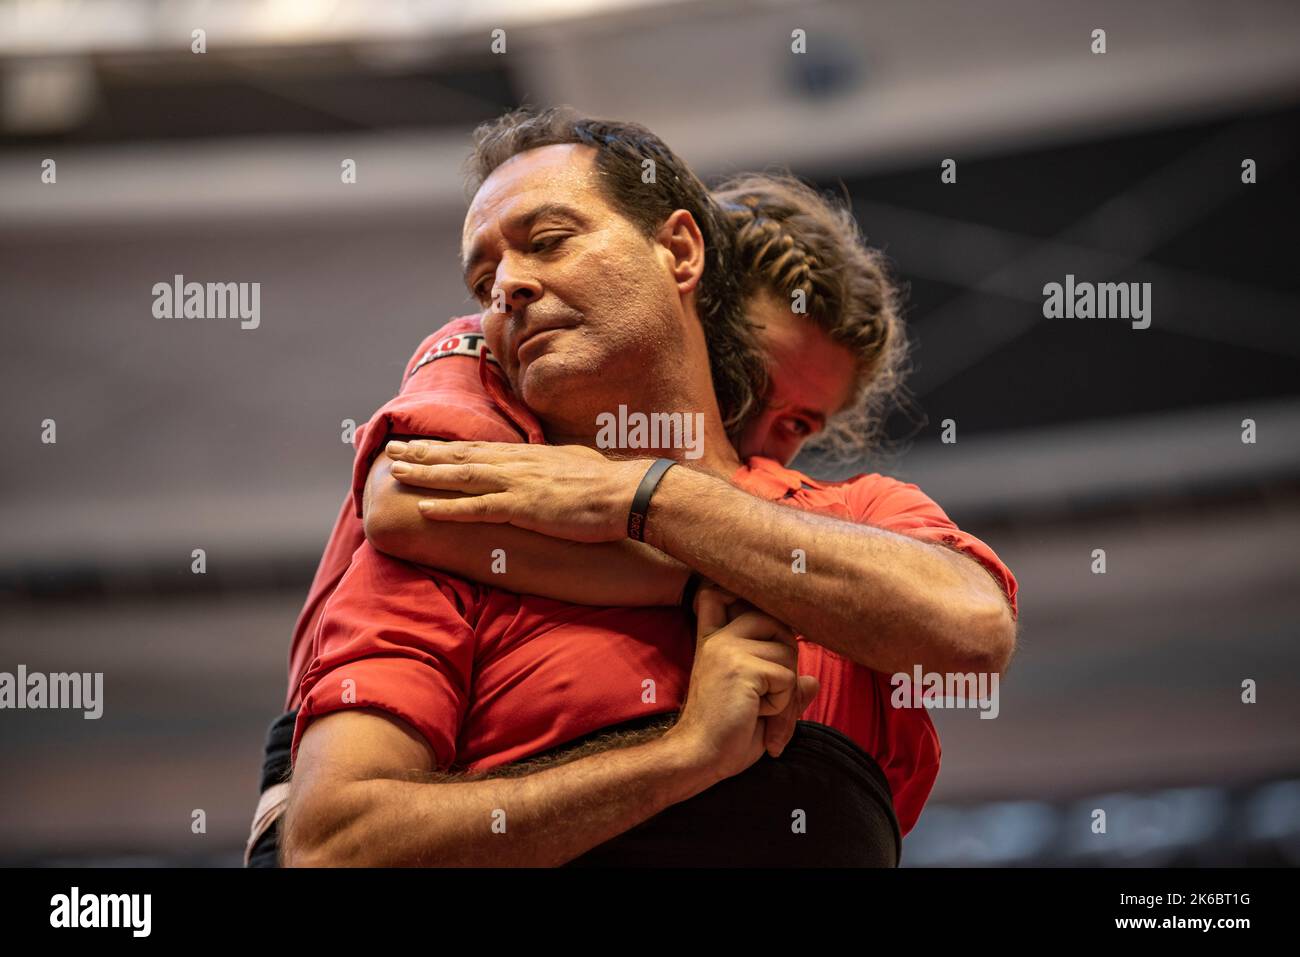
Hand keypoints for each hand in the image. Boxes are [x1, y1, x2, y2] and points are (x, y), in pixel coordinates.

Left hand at [384, 440, 651, 542]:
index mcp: (528, 455)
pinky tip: (425, 508)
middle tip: (391, 450)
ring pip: (461, 475)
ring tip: (396, 472)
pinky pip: (478, 508)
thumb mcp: (572, 465)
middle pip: (460, 454)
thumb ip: (549, 465)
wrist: (628, 495)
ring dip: (426, 474)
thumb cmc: (607, 485)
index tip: (420, 444)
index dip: (445, 446)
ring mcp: (518, 484)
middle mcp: (517, 464)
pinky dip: (449, 507)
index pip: (478, 447)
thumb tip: (542, 466)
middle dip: (423, 453)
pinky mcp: (523, 508)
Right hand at [664, 584, 818, 783]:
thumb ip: (782, 687)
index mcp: (714, 642)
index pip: (718, 595)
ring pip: (788, 654)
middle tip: (773, 697)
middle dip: (788, 660)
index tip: (736, 597)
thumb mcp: (759, 706)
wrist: (699, 757)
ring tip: (763, 713)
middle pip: (777, 623)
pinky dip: (783, 705)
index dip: (734, 591)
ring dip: (787, 692)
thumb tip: (812, 681)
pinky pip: (787, 679)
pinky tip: (758, 716)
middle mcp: (720, 639)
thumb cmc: (726, 735)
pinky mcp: (742, 667)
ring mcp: (729, 649)